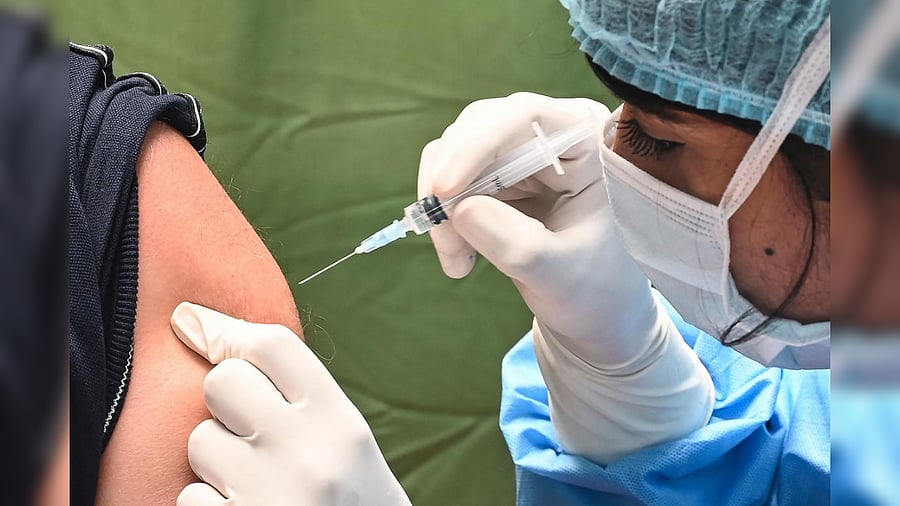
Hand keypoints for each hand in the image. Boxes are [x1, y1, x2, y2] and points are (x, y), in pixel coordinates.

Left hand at [170, 302, 410, 505]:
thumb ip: (299, 396)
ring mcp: (270, 495)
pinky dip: (209, 505)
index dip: (225, 330)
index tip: (193, 323)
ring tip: (252, 481)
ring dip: (214, 459)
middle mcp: (308, 452)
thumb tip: (215, 334)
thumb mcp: (346, 443)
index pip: (273, 346)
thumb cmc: (356, 503)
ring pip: (200, 441)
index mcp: (341, 422)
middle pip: (224, 382)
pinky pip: (191, 498)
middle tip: (245, 426)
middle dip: (223, 400)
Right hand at [419, 92, 649, 365]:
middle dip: (450, 182)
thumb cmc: (595, 287)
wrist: (596, 309)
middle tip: (444, 242)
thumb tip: (460, 209)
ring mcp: (520, 149)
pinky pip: (450, 178)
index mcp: (589, 142)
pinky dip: (443, 216)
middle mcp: (553, 132)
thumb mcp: (561, 276)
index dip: (477, 146)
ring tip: (456, 261)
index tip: (444, 191)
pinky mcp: (496, 172)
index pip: (525, 117)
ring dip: (441, 206)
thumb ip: (516, 244)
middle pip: (479, 127)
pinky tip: (458, 257)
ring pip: (454, 152)